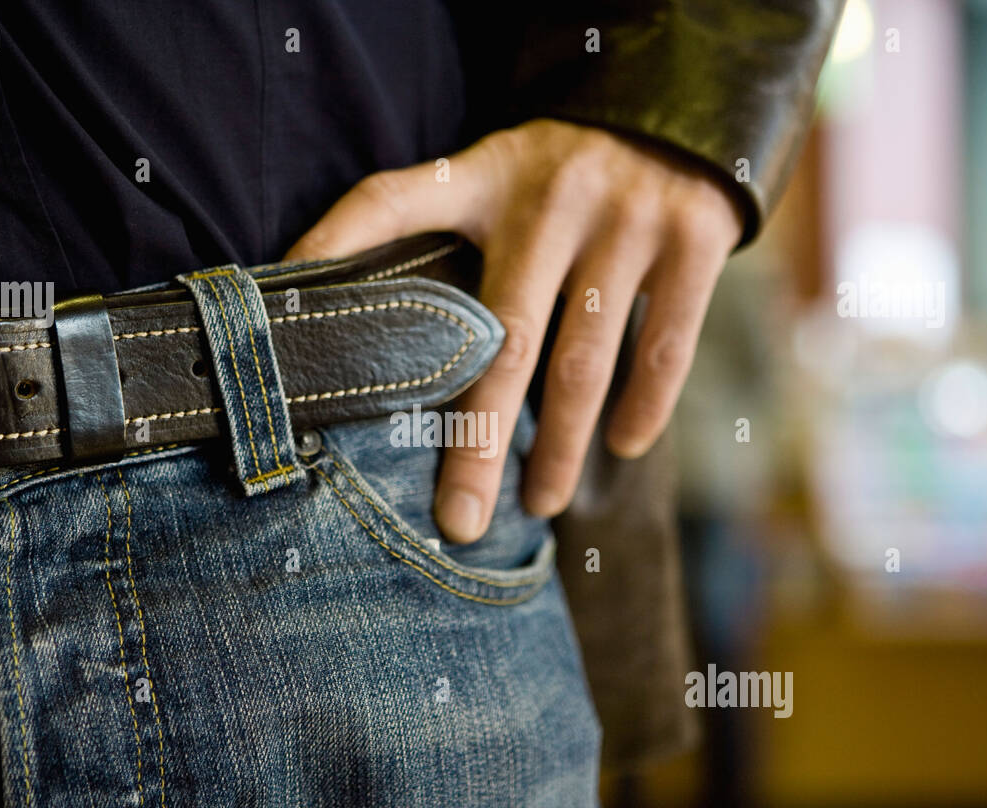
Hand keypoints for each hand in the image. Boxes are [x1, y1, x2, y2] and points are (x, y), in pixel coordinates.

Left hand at [286, 119, 741, 542]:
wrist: (677, 109)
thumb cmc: (559, 172)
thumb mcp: (485, 173)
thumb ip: (419, 223)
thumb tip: (323, 296)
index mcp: (485, 176)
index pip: (390, 200)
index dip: (335, 248)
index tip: (292, 325)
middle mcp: (553, 197)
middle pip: (502, 338)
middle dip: (477, 441)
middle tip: (458, 520)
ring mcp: (628, 218)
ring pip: (584, 360)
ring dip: (560, 445)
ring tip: (539, 505)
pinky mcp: (694, 238)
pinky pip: (665, 345)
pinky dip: (644, 406)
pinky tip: (622, 448)